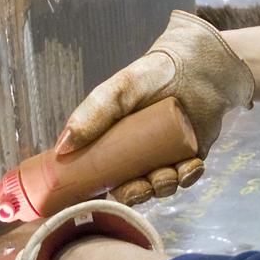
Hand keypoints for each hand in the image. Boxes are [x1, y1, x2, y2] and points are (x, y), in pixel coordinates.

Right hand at [56, 11, 253, 204]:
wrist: (197, 65)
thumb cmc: (152, 76)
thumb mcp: (116, 92)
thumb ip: (90, 116)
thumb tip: (62, 149)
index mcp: (114, 141)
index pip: (102, 173)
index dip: (100, 186)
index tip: (102, 192)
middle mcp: (138, 152)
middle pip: (132, 187)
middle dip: (137, 193)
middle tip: (142, 186)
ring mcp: (165, 155)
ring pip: (160, 186)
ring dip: (163, 186)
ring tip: (169, 171)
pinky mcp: (190, 155)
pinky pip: (187, 176)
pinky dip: (188, 176)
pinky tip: (190, 165)